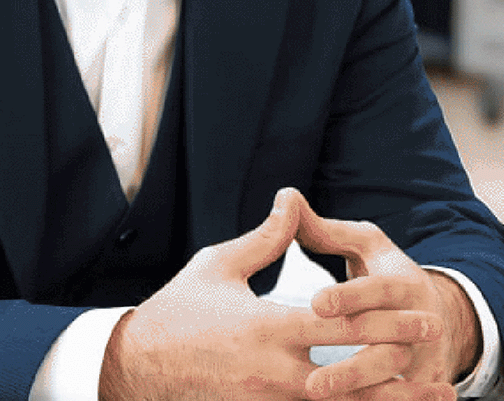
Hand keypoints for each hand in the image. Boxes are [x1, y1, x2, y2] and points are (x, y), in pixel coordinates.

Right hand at [99, 189, 443, 400]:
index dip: (385, 319)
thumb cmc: (181, 308)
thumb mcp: (220, 263)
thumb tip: (291, 198)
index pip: (340, 325)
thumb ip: (265, 237)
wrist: (140, 364)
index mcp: (267, 326)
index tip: (420, 312)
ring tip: (424, 398)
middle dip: (399, 364)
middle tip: (438, 356)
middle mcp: (274, 371)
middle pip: (353, 374)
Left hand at [295, 191, 479, 398]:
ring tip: (314, 395)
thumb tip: (287, 196)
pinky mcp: (417, 386)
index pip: (375, 291)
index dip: (348, 297)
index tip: (316, 303)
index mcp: (402, 284)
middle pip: (386, 347)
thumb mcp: (364, 244)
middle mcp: (418, 324)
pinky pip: (394, 400)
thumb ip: (326, 229)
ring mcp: (420, 360)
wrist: (437, 316)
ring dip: (357, 391)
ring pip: (390, 381)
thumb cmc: (383, 272)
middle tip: (310, 378)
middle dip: (350, 364)